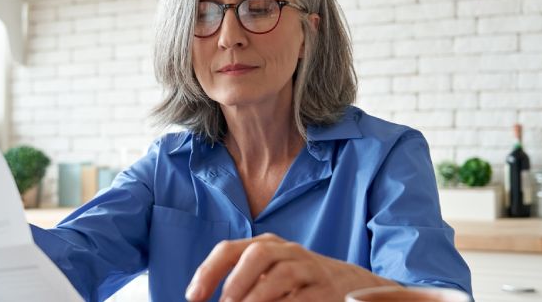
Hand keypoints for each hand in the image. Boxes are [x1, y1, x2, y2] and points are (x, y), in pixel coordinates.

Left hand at [185, 233, 397, 301]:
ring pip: (281, 275)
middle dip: (236, 280)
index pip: (229, 249)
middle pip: (258, 255)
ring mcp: (308, 268)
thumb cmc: (294, 282)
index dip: (208, 272)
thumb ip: (240, 283)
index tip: (193, 297)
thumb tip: (202, 298)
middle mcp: (286, 252)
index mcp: (264, 245)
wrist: (347, 284)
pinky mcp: (325, 290)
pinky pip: (302, 297)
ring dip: (257, 297)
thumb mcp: (266, 274)